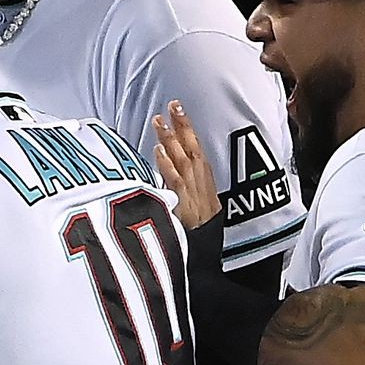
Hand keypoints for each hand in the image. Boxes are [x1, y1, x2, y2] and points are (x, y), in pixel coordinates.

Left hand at [151, 101, 219, 228]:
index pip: (197, 150)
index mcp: (205, 186)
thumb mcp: (197, 211)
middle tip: (172, 105)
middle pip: (192, 151)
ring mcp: (192, 196)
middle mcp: (201, 187)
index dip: (188, 129)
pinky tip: (158, 151)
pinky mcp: (184, 208)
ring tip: (159, 120)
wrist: (206, 260)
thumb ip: (183, 189)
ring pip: (183, 162)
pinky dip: (167, 166)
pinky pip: (175, 183)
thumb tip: (166, 171)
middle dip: (183, 126)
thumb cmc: (198, 238)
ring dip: (171, 140)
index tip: (178, 109)